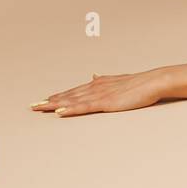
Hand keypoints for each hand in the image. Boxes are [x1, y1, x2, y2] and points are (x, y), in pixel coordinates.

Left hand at [33, 71, 163, 117]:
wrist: (154, 81)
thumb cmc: (140, 83)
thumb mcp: (119, 80)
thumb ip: (105, 79)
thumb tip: (93, 75)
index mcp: (99, 84)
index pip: (75, 91)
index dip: (59, 95)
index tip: (46, 99)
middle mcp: (95, 87)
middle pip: (68, 95)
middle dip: (50, 101)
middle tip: (33, 106)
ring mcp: (99, 95)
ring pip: (71, 101)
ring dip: (53, 105)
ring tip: (38, 108)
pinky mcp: (105, 102)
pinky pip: (84, 107)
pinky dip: (70, 109)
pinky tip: (58, 112)